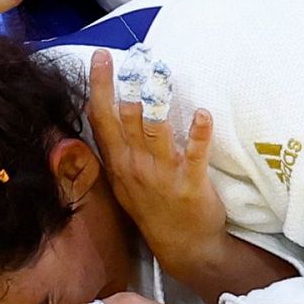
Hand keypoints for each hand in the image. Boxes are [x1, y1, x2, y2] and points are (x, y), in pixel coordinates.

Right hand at [84, 49, 225, 272]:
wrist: (182, 246)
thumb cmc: (153, 208)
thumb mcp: (124, 181)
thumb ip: (116, 149)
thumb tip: (106, 112)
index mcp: (118, 162)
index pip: (102, 118)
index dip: (100, 85)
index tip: (102, 56)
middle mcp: (135, 165)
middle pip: (126, 117)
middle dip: (129, 85)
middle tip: (135, 56)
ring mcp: (162, 174)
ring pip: (154, 130)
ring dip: (157, 101)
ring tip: (160, 73)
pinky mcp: (190, 182)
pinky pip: (194, 153)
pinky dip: (199, 132)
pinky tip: (203, 113)